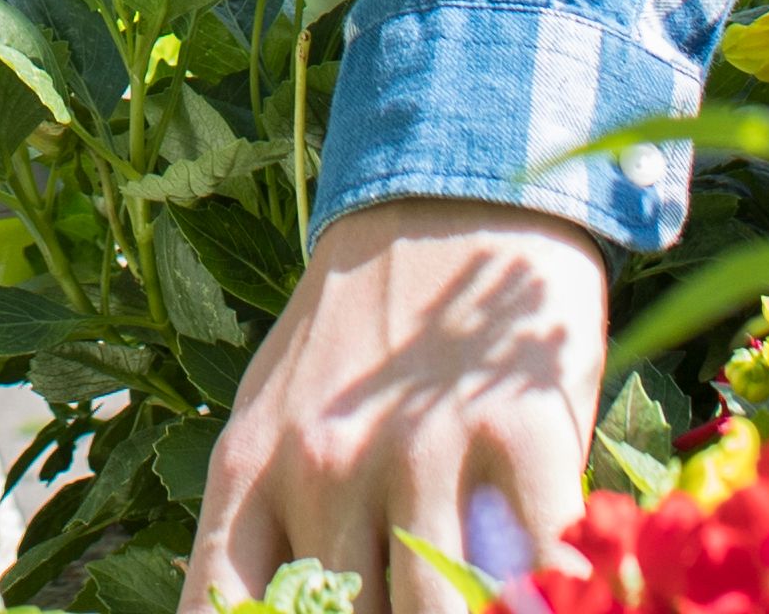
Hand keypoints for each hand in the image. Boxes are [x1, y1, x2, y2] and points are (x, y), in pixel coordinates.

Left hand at [187, 200, 604, 613]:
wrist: (453, 197)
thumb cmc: (358, 330)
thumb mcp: (276, 415)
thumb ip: (269, 521)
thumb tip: (277, 611)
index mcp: (249, 467)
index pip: (223, 609)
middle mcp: (324, 467)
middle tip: (397, 599)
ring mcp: (422, 450)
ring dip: (458, 612)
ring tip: (475, 596)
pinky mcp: (520, 432)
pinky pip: (536, 559)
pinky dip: (541, 589)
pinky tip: (545, 584)